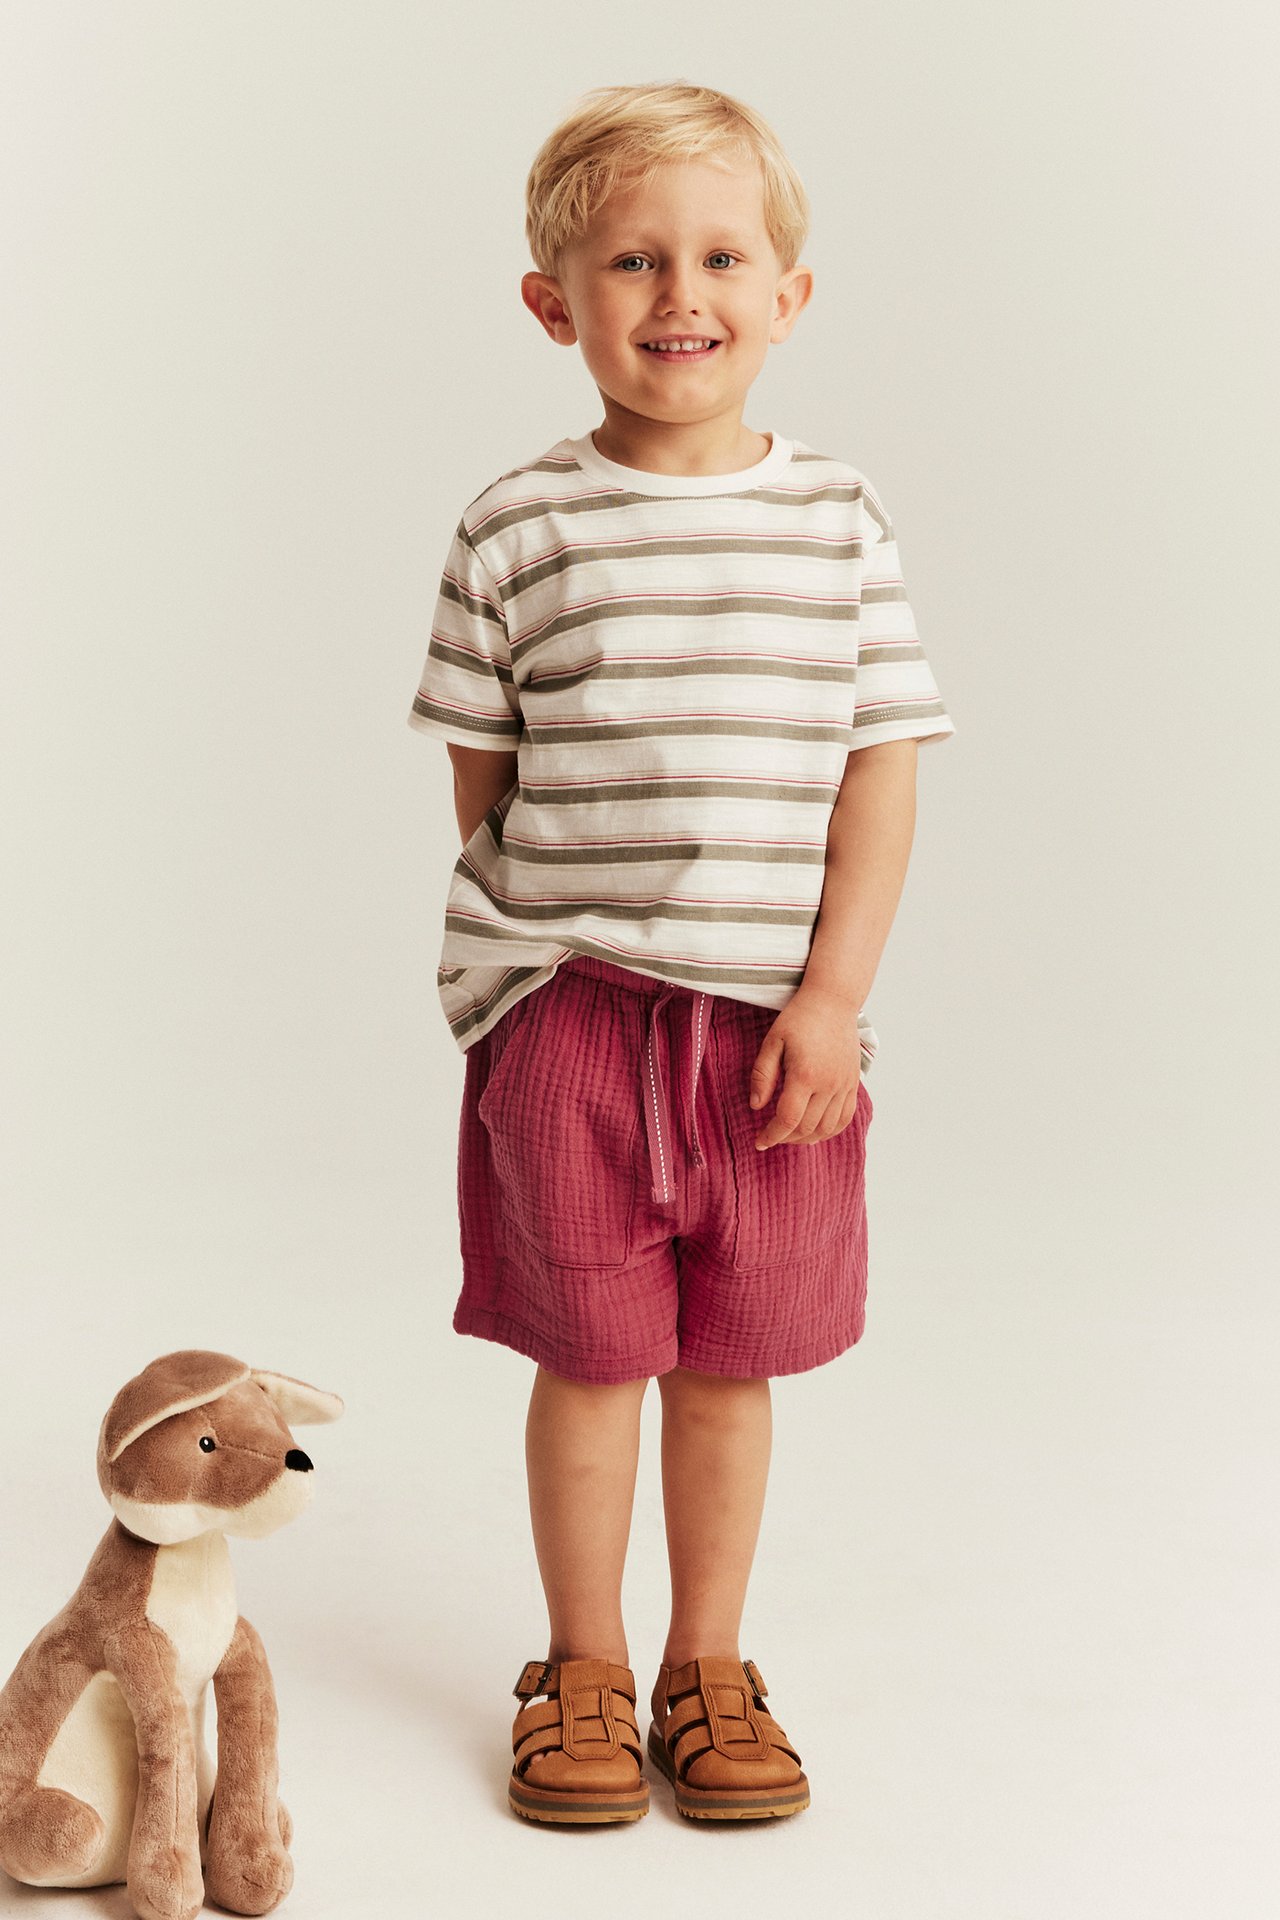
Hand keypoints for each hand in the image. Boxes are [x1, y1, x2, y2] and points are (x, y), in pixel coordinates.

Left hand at [748, 986, 862, 1150]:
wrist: (833, 1001)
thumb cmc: (799, 1018)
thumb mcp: (772, 1042)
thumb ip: (762, 1076)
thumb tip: (755, 1106)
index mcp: (805, 1075)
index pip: (788, 1119)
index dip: (772, 1135)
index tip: (759, 1141)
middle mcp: (828, 1084)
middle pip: (807, 1128)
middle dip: (785, 1138)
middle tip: (770, 1135)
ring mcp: (844, 1085)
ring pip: (827, 1128)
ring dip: (807, 1139)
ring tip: (790, 1135)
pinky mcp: (853, 1083)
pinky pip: (845, 1118)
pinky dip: (830, 1131)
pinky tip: (815, 1131)